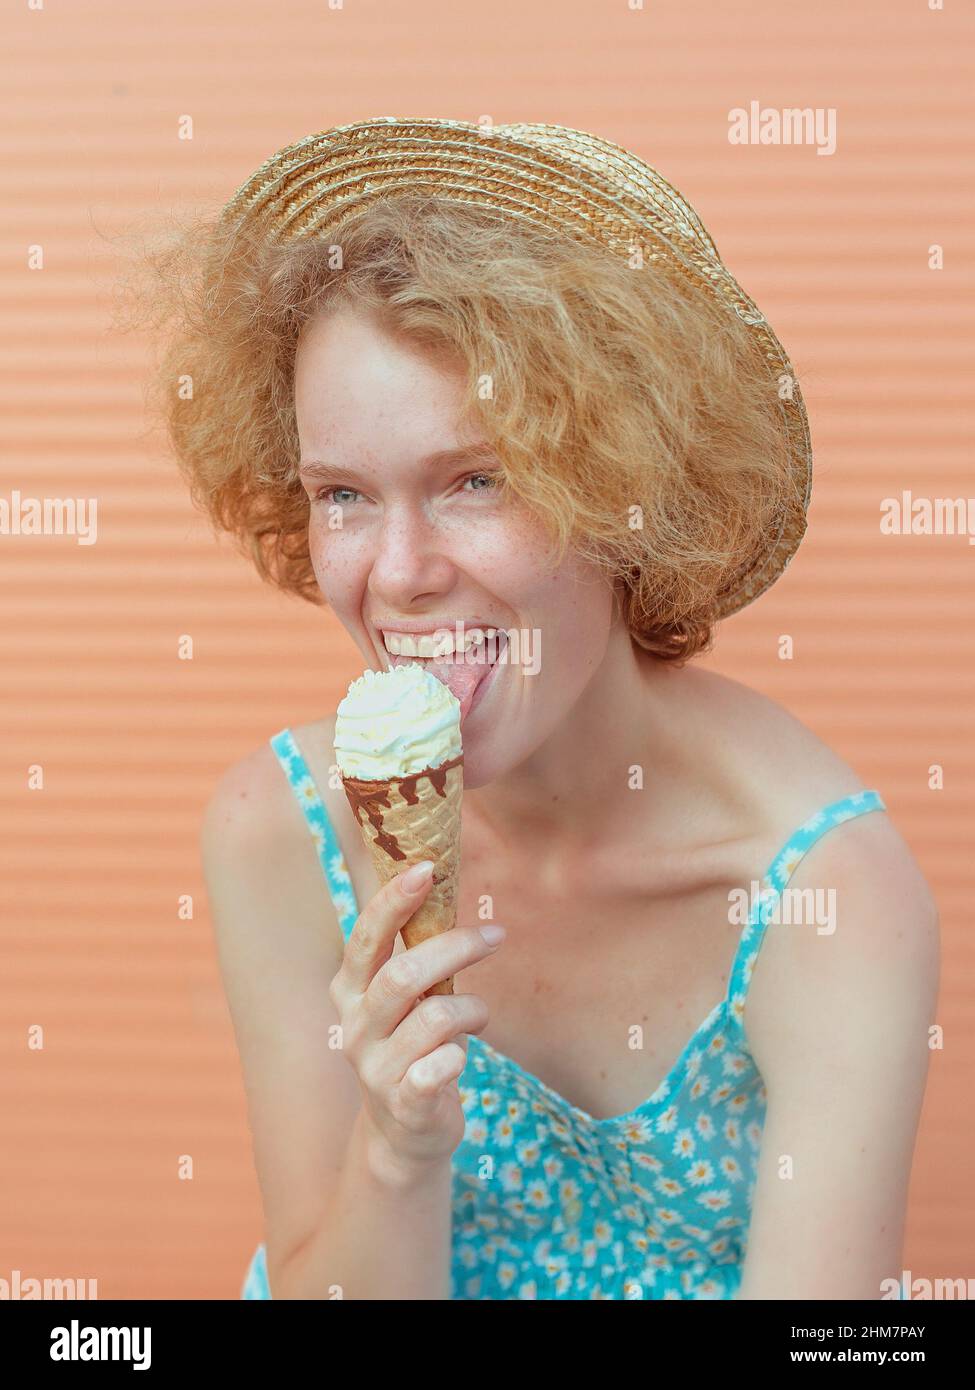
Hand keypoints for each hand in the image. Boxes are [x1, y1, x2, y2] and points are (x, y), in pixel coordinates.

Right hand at [328, 862, 504, 1179]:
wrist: (402, 1130)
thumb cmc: (411, 1043)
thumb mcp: (402, 997)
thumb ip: (413, 952)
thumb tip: (441, 881)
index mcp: (350, 989)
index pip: (367, 936)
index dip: (395, 900)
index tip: (428, 868)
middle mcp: (355, 1025)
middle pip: (404, 974)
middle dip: (455, 947)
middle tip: (495, 935)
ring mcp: (375, 1068)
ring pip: (434, 1017)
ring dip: (471, 1008)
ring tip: (478, 1015)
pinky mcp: (404, 1103)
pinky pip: (439, 1069)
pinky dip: (458, 1057)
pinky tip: (459, 1058)